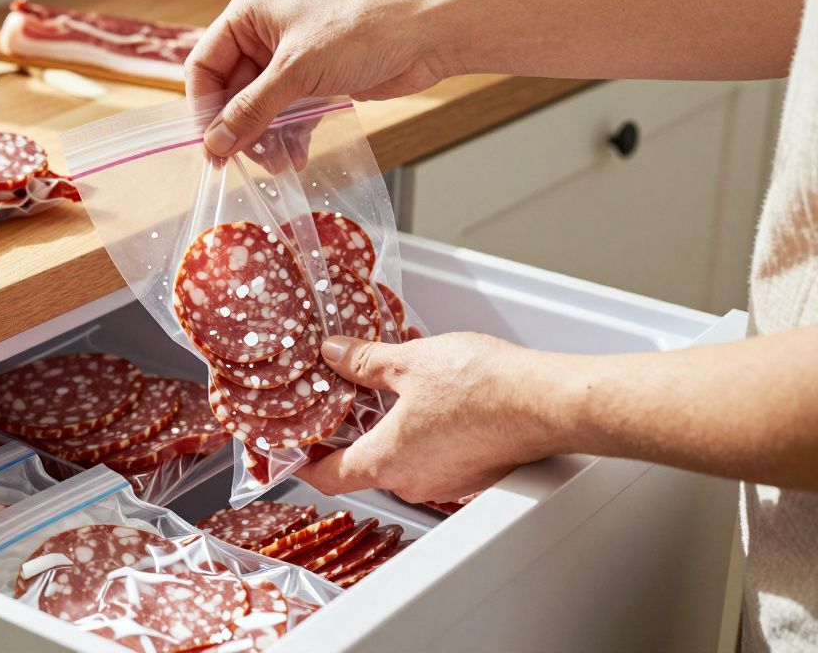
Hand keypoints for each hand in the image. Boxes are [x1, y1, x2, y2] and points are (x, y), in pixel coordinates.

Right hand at [185, 0, 458, 157]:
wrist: (424, 36)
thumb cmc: (363, 31)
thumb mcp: (297, 72)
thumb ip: (251, 110)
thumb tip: (215, 142)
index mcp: (249, 15)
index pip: (204, 65)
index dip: (204, 108)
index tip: (211, 146)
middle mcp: (263, 34)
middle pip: (231, 92)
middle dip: (241, 129)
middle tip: (249, 162)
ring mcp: (288, 59)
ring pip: (258, 108)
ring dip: (266, 139)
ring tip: (279, 163)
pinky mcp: (312, 80)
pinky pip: (285, 115)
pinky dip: (288, 136)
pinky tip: (296, 156)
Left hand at [296, 333, 567, 501]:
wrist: (546, 402)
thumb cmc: (482, 388)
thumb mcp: (408, 362)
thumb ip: (364, 361)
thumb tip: (335, 354)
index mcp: (384, 462)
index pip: (326, 476)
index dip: (302, 462)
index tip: (290, 449)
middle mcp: (411, 482)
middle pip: (363, 465)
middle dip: (350, 433)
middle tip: (340, 400)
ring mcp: (445, 482)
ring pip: (402, 459)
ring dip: (390, 429)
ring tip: (387, 390)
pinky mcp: (472, 473)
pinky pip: (434, 456)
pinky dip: (423, 432)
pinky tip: (431, 400)